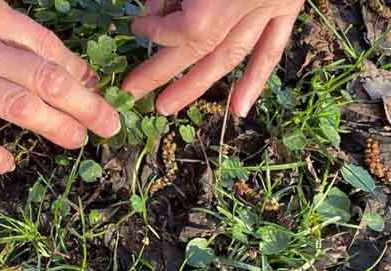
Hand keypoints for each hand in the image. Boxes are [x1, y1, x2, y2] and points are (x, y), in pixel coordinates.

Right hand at [0, 0, 120, 173]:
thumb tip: (22, 50)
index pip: (46, 45)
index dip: (77, 70)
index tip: (92, 89)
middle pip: (46, 75)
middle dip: (86, 102)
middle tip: (109, 124)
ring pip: (18, 104)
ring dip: (55, 126)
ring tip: (78, 142)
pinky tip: (8, 164)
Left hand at [122, 0, 303, 116]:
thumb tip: (154, 7)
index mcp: (215, 2)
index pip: (178, 29)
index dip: (154, 29)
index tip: (139, 23)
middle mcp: (244, 10)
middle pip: (196, 50)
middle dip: (160, 72)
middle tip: (132, 91)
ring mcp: (270, 9)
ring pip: (230, 56)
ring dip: (197, 85)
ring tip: (168, 107)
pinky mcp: (289, 5)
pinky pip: (272, 48)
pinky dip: (255, 79)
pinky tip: (238, 109)